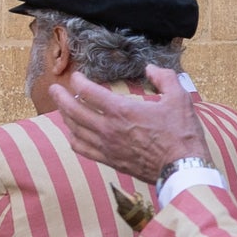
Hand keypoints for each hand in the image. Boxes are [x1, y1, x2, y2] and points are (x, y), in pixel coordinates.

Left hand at [57, 69, 206, 184]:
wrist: (182, 168)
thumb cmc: (182, 133)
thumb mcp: (179, 97)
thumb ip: (163, 78)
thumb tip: (150, 68)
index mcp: (122, 110)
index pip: (88, 92)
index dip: (78, 81)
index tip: (77, 76)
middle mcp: (108, 128)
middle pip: (73, 110)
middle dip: (61, 97)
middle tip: (54, 88)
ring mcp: (106, 146)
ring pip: (75, 129)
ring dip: (65, 116)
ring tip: (62, 108)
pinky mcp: (110, 160)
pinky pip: (82, 149)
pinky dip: (73, 139)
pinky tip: (73, 134)